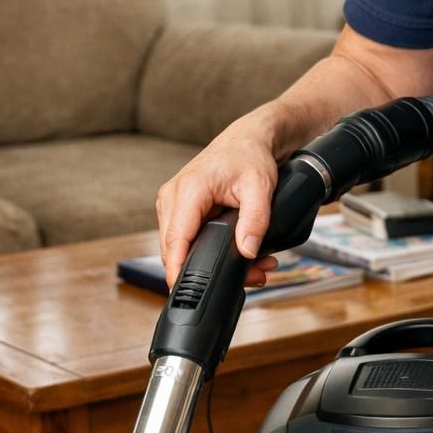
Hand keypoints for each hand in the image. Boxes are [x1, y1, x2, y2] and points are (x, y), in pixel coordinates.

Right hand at [156, 119, 281, 289]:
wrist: (246, 141)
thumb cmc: (249, 157)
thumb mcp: (260, 187)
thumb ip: (255, 220)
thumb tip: (247, 250)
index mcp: (187, 190)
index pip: (175, 239)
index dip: (178, 268)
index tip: (184, 290)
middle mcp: (172, 198)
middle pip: (175, 249)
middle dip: (204, 270)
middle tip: (250, 276)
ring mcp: (172, 204)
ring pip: (179, 247)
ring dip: (208, 262)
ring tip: (253, 266)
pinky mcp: (178, 211)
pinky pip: (184, 239)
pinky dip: (206, 250)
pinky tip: (236, 253)